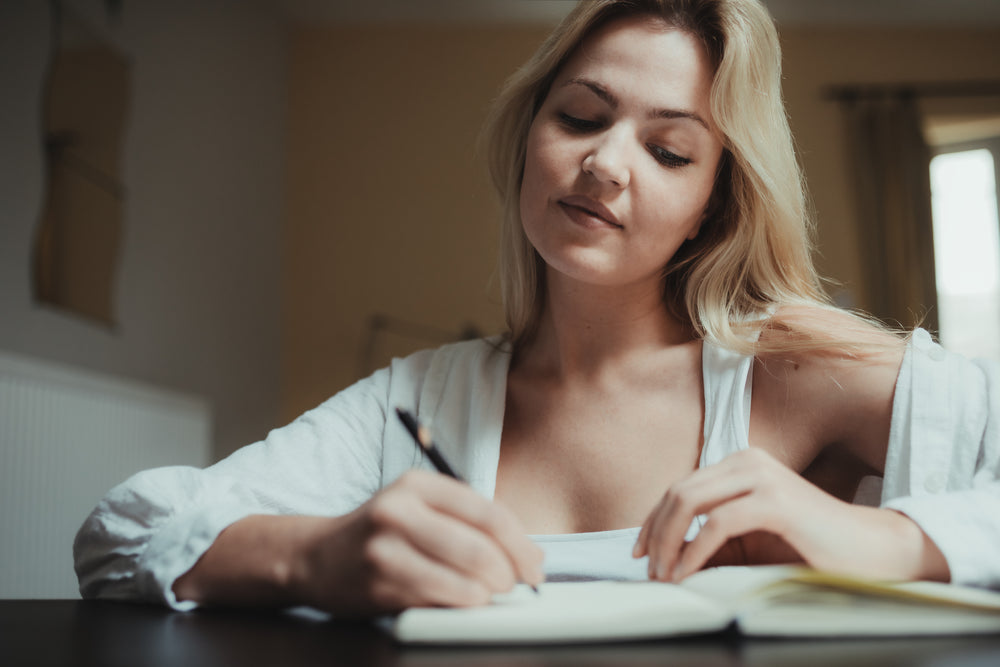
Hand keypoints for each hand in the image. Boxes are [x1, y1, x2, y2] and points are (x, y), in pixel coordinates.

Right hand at [295, 470, 544, 614]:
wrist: (317, 557)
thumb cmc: (384, 533)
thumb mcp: (421, 508)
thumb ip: (469, 522)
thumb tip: (530, 555)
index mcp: (419, 483)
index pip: (488, 512)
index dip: (521, 543)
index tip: (536, 566)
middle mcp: (400, 510)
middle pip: (480, 547)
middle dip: (509, 574)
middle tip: (516, 586)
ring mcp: (386, 548)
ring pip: (463, 578)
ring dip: (488, 594)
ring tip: (490, 595)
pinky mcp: (379, 583)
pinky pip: (438, 600)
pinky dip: (461, 605)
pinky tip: (463, 603)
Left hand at [632, 448, 948, 582]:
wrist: (873, 551)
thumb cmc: (811, 548)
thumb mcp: (750, 541)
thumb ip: (712, 539)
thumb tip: (665, 557)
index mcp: (740, 463)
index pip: (680, 487)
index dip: (654, 519)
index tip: (640, 552)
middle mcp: (747, 460)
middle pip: (678, 491)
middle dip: (655, 532)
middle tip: (647, 568)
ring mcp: (761, 476)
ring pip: (689, 502)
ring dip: (668, 542)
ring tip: (662, 574)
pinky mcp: (775, 500)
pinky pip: (717, 524)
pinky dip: (694, 551)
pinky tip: (686, 573)